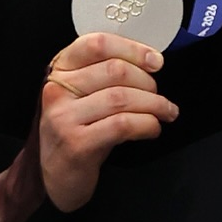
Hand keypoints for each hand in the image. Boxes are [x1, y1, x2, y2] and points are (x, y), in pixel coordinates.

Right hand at [39, 33, 178, 211]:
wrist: (56, 177)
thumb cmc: (76, 133)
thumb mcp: (81, 97)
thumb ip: (103, 74)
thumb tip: (148, 62)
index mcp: (60, 70)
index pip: (96, 44)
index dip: (132, 49)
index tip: (155, 61)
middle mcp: (57, 90)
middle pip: (114, 70)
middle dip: (147, 82)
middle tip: (159, 96)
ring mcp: (64, 117)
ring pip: (121, 97)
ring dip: (154, 105)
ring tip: (165, 112)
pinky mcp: (77, 143)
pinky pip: (122, 124)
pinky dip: (146, 125)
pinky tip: (152, 129)